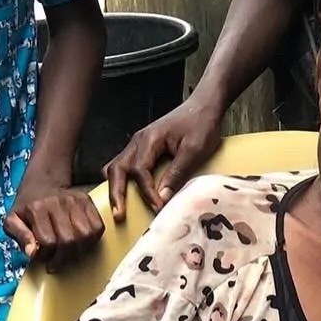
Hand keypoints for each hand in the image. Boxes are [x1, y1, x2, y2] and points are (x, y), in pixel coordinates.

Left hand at [5, 176, 103, 268]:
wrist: (41, 183)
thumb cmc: (27, 207)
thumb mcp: (12, 221)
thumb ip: (19, 237)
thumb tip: (32, 253)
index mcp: (36, 208)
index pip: (48, 241)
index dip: (47, 255)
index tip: (45, 259)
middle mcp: (57, 202)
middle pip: (69, 240)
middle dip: (64, 257)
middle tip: (58, 261)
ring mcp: (74, 200)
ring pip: (85, 235)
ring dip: (79, 250)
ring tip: (70, 252)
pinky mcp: (87, 201)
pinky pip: (98, 227)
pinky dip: (92, 239)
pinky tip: (81, 242)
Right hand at [106, 97, 222, 220]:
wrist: (204, 106)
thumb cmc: (201, 124)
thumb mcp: (194, 149)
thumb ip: (178, 172)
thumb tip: (162, 197)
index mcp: (149, 139)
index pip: (139, 171)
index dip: (147, 192)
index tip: (157, 207)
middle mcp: (138, 141)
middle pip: (117, 168)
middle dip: (116, 193)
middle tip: (118, 215)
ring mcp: (138, 144)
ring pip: (116, 166)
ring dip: (116, 187)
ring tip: (118, 208)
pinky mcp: (143, 148)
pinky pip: (125, 165)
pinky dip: (123, 180)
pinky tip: (128, 193)